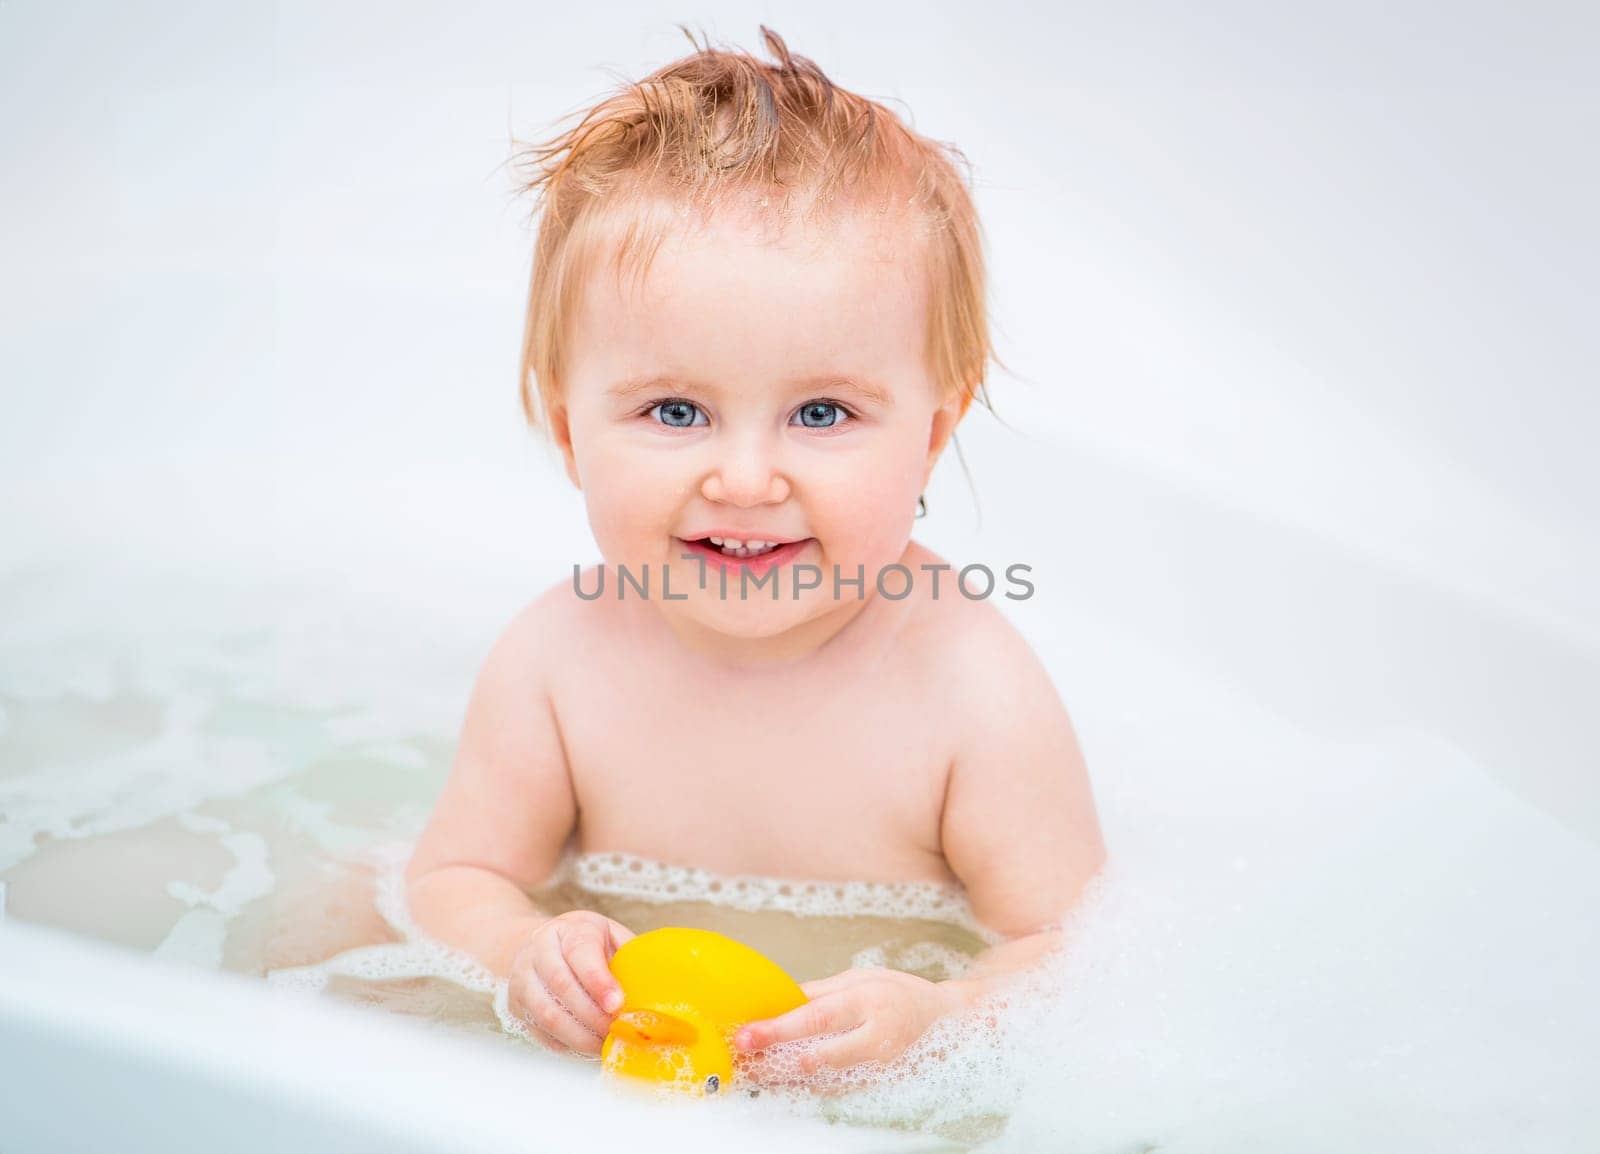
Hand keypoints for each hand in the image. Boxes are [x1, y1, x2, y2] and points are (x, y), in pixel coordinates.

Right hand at [507, 910, 634, 1057]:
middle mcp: (538, 952)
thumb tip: (654, 987)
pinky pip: (541, 1033)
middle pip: (562, 986)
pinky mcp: (517, 1008)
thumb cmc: (587, 944)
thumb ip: (629, 957)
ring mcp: (523, 981)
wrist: (543, 946)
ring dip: (581, 1036)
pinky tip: (588, 1047)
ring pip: (548, 1014)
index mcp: (567, 931)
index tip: (618, 1003)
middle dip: (594, 1015)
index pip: (580, 952)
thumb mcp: (610, 937)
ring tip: (605, 1043)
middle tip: (617, 1029)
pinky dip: (567, 1046)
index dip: (599, 980)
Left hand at [733, 967, 956, 1085]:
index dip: (779, 1028)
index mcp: (868, 1001)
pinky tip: (785, 1082)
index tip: (746, 1036)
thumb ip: (820, 991)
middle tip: (743, 1063)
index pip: (817, 1016)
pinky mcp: (881, 1089)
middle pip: (818, 1056)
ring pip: (825, 1082)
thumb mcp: (861, 979)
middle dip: (775, 1062)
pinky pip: (838, 1092)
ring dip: (786, 1080)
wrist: (947, 1020)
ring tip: (755, 1073)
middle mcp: (875, 1038)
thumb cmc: (900, 994)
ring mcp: (880, 1070)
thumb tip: (778, 999)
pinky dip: (809, 1088)